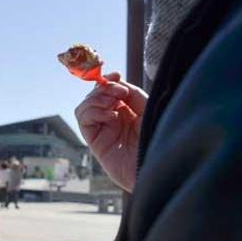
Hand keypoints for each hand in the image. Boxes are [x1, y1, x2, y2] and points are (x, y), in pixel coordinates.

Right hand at [74, 72, 146, 191]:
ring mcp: (103, 131)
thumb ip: (132, 94)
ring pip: (85, 107)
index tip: (116, 75)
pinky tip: (109, 116)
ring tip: (113, 103)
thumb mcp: (148, 109)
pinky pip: (84, 120)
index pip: (108, 91)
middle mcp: (112, 120)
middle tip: (119, 91)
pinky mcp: (95, 142)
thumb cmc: (157, 139)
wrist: (158, 166)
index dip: (108, 81)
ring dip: (96, 99)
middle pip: (94, 96)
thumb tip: (116, 82)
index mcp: (126, 112)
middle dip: (104, 88)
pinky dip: (92, 112)